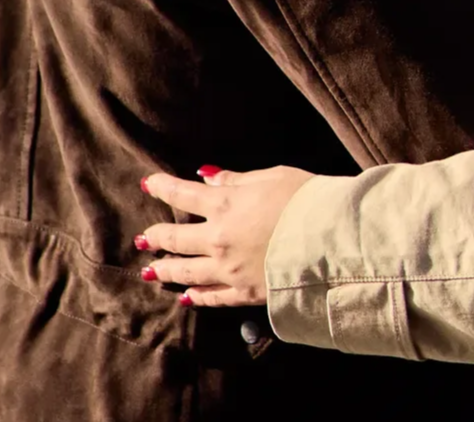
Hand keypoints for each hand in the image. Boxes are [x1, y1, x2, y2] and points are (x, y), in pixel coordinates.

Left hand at [136, 166, 315, 308]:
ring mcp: (229, 269)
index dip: (162, 187)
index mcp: (225, 204)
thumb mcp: (271, 177)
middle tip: (143, 238)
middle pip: (176, 238)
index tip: (147, 184)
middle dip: (156, 237)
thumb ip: (236, 180)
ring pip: (186, 271)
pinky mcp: (244, 292)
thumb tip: (206, 177)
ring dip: (165, 269)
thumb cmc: (306, 199)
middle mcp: (219, 238)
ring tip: (150, 271)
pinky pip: (213, 296)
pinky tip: (186, 296)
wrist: (330, 240)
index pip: (182, 193)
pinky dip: (197, 296)